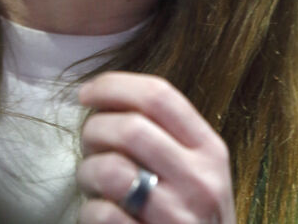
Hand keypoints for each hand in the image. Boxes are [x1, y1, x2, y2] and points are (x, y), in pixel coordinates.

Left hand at [77, 71, 235, 223]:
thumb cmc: (191, 215)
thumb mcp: (196, 170)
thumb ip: (167, 134)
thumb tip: (108, 96)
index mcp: (210, 150)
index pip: (160, 95)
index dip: (115, 85)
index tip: (87, 92)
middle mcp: (199, 180)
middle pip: (131, 128)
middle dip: (95, 128)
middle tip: (88, 141)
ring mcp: (178, 217)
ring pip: (112, 170)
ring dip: (87, 170)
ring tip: (90, 179)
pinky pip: (103, 214)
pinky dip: (88, 210)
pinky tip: (96, 212)